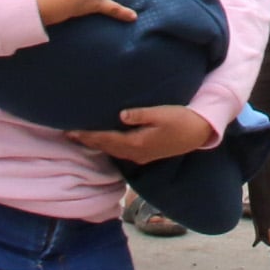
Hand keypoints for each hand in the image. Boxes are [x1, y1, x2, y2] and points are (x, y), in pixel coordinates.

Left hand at [64, 104, 217, 162]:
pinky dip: (110, 146)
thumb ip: (140, 114)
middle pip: (107, 147)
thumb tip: (121, 115)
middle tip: (70, 135)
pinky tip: (106, 141)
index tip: (71, 131)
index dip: (88, 136)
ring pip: (114, 151)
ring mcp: (142, 156)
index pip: (106, 140)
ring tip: (84, 138)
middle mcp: (136, 153)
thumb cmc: (181, 119)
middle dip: (89, 141)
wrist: (199, 133)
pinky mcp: (147, 153)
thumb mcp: (161, 113)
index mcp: (137, 143)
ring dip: (99, 144)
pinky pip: (122, 151)